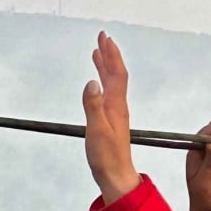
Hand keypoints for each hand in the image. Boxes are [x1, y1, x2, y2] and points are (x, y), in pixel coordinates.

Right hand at [83, 32, 141, 205]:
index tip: (105, 38)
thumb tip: (92, 82)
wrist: (116, 174)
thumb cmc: (106, 156)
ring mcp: (115, 112)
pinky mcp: (110, 119)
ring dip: (105, 65)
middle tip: (102, 37)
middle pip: (116, 74)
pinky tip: (96, 82)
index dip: (111, 55)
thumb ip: (93, 107)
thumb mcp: (96, 131)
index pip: (116, 74)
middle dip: (109, 54)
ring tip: (98, 52)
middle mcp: (118, 105)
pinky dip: (102, 81)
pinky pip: (107, 93)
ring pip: (111, 83)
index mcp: (116, 105)